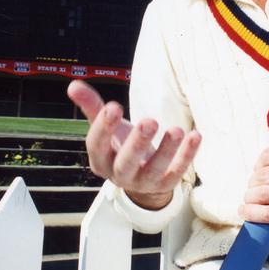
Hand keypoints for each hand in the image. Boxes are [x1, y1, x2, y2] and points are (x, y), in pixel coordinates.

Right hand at [67, 80, 200, 209]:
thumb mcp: (106, 126)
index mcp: (100, 158)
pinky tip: (195, 136)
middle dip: (137, 143)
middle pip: (125, 162)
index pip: (97, 145)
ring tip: (176, 129)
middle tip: (149, 121)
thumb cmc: (120, 145)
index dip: (104, 127)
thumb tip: (73, 85)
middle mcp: (119, 174)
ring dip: (167, 150)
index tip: (113, 107)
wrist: (139, 175)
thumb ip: (92, 106)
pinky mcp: (164, 185)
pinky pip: (177, 172)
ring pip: (154, 170)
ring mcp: (143, 183)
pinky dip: (187, 156)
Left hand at [240, 145, 268, 240]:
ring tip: (248, 201)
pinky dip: (251, 213)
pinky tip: (245, 211)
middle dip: (252, 184)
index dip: (257, 166)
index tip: (256, 173)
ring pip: (261, 193)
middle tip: (252, 190)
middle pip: (262, 176)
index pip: (268, 156)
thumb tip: (259, 163)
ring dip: (249, 198)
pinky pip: (267, 213)